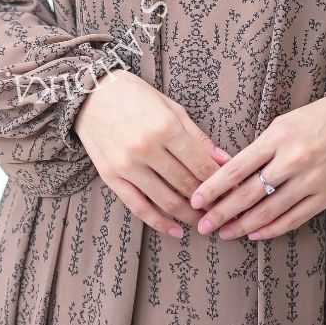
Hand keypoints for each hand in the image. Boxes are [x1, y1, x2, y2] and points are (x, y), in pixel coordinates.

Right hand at [73, 68, 230, 238]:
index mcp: (166, 127)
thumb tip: (224, 160)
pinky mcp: (111, 177)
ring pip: (166, 201)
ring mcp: (127, 165)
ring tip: (204, 221)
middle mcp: (146, 148)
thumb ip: (198, 137)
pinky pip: (139, 207)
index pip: (201, 164)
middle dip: (208, 201)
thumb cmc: (136, 96)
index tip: (233, 191)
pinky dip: (160, 223)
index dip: (221, 182)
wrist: (92, 94)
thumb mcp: (172, 108)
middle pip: (186, 185)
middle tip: (223, 209)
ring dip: (189, 216)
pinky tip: (176, 230)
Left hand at [188, 97, 325, 241]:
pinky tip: (255, 234)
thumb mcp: (283, 123)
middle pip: (249, 194)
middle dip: (222, 212)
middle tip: (203, 225)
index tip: (196, 199)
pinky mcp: (325, 197)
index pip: (237, 167)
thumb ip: (260, 148)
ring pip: (269, 211)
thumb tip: (229, 171)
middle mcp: (291, 160)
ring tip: (225, 233)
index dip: (214, 187)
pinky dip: (271, 229)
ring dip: (243, 226)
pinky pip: (293, 219)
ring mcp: (309, 181)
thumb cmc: (317, 119)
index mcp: (277, 137)